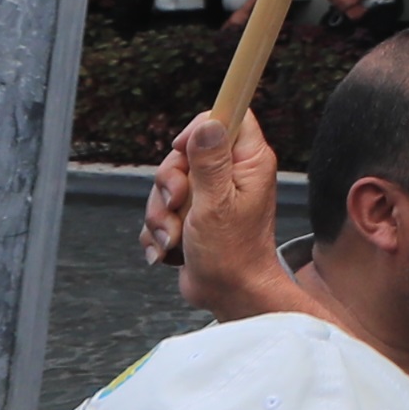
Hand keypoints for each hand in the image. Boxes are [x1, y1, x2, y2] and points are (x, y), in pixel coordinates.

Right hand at [154, 111, 295, 311]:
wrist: (228, 294)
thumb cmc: (232, 253)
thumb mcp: (217, 204)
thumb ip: (210, 162)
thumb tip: (209, 122)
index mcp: (248, 162)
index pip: (228, 115)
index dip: (199, 127)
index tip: (181, 149)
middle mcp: (230, 173)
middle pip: (184, 152)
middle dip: (169, 183)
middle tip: (178, 206)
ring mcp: (209, 194)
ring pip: (167, 184)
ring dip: (161, 214)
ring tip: (175, 237)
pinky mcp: (191, 215)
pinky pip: (161, 209)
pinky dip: (160, 230)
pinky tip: (170, 248)